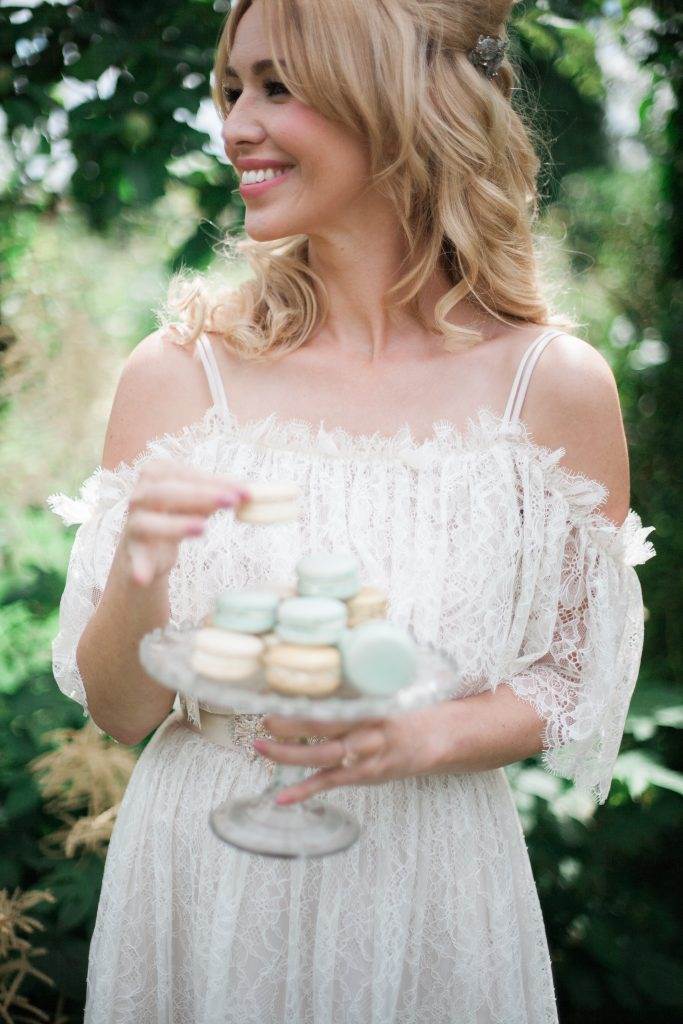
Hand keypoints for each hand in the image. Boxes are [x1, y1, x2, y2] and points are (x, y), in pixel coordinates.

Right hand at [121, 457, 250, 586]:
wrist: (147, 549)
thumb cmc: (176, 515)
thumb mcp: (198, 502)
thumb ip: (218, 494)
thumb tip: (248, 490)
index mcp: (156, 475)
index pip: (185, 473)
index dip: (214, 480)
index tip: (244, 489)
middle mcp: (140, 496)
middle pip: (165, 492)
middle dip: (199, 495)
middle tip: (231, 501)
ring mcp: (133, 524)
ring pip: (148, 522)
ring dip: (175, 525)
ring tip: (202, 528)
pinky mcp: (132, 552)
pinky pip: (134, 560)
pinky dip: (138, 568)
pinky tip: (143, 578)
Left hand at [255, 705, 451, 804]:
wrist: (435, 739)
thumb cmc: (401, 711)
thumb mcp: (383, 692)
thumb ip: (354, 687)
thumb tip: (315, 667)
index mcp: (371, 704)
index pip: (333, 701)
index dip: (304, 700)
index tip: (277, 694)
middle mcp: (368, 729)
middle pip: (323, 727)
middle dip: (290, 725)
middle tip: (265, 719)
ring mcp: (366, 756)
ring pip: (322, 757)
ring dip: (288, 754)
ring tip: (261, 747)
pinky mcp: (364, 776)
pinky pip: (330, 783)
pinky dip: (304, 791)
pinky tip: (281, 796)